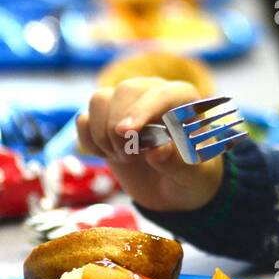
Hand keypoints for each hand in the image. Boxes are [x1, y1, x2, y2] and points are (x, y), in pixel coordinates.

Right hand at [76, 78, 224, 212]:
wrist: (173, 187)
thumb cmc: (190, 176)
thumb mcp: (194, 177)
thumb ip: (179, 163)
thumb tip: (157, 151)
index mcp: (184, 100)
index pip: (162, 94)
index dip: (143, 110)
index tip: (127, 133)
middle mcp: (153, 93)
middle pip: (125, 91)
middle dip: (120, 127)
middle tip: (132, 157)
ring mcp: (126, 104)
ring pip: (99, 99)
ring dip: (103, 133)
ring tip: (124, 157)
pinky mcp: (105, 120)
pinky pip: (84, 119)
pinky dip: (89, 141)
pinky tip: (108, 155)